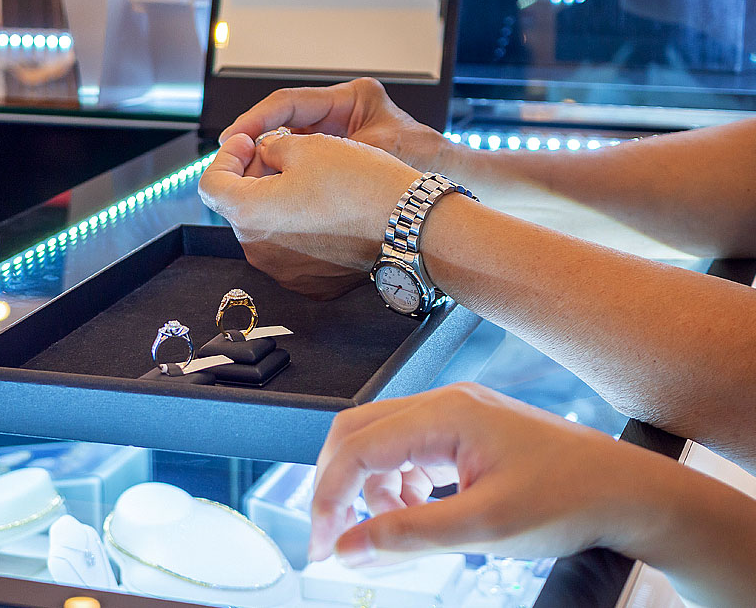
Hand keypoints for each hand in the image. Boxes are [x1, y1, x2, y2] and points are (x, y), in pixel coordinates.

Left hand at [198, 132, 418, 298]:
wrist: (408, 225)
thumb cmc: (361, 186)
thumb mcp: (307, 146)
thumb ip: (269, 147)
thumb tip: (263, 151)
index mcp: (249, 214)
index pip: (211, 184)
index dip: (225, 156)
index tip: (245, 142)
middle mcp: (259, 250)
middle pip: (239, 205)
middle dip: (253, 175)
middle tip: (281, 152)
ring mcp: (282, 270)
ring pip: (264, 226)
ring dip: (275, 200)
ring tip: (308, 178)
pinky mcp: (307, 281)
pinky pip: (289, 248)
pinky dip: (297, 225)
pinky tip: (323, 207)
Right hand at [218, 78, 447, 173]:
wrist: (443, 195)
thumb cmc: (425, 163)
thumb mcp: (379, 149)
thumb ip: (329, 152)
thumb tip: (279, 157)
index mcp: (352, 97)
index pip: (290, 102)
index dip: (256, 120)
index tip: (234, 139)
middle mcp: (341, 115)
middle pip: (283, 123)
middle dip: (255, 142)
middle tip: (228, 162)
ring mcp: (336, 140)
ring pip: (288, 148)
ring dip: (266, 164)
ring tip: (241, 180)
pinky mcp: (335, 164)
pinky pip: (300, 169)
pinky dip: (282, 180)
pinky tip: (266, 194)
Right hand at [309, 383, 673, 567]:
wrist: (626, 491)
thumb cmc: (569, 498)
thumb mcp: (484, 527)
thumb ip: (408, 534)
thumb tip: (349, 547)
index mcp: (444, 414)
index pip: (356, 448)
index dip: (328, 497)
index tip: (323, 545)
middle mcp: (443, 404)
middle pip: (357, 434)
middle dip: (338, 485)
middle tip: (337, 537)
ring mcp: (454, 414)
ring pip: (379, 442)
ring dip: (371, 488)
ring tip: (394, 530)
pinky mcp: (464, 430)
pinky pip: (408, 450)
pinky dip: (398, 485)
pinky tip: (418, 511)